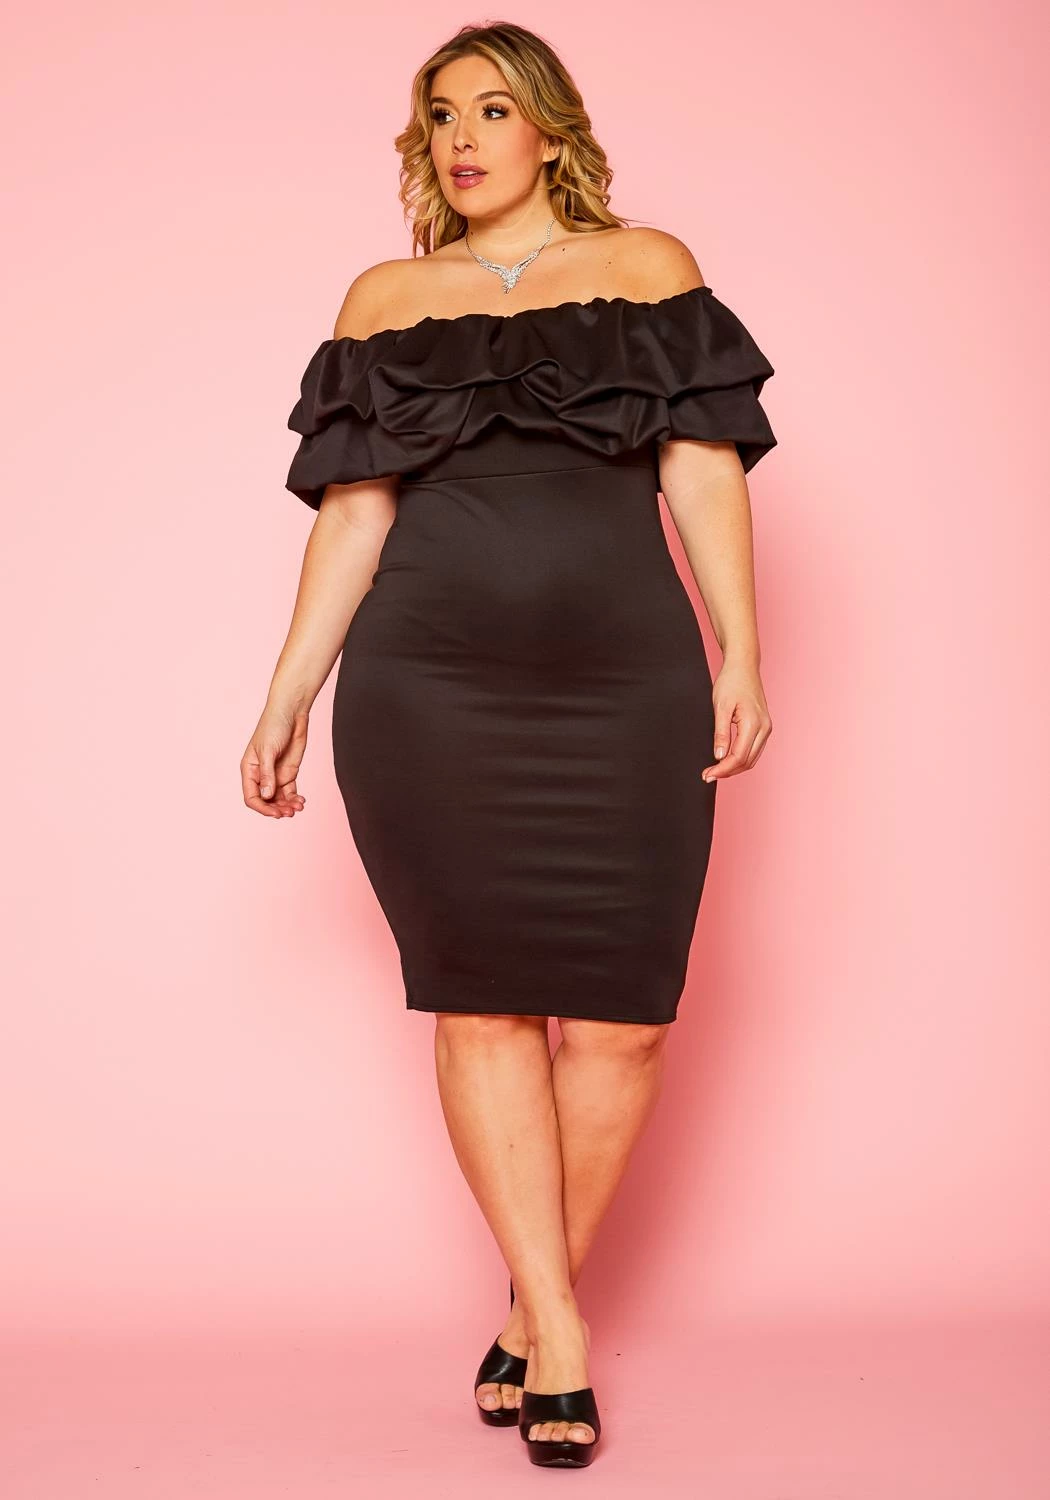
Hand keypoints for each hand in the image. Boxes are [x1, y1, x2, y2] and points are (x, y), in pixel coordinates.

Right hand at [241, 705, 308, 817]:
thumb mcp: (268, 750)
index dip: (261, 808)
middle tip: (289, 813)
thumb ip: (267, 774)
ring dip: (287, 806)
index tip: (274, 813)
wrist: (291, 712)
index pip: (251, 796)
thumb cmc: (273, 726)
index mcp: (249, 770)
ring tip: (298, 807)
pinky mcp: (289, 772)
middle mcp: (261, 775)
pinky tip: (301, 801)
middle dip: (276, 809)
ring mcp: (275, 775)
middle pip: (266, 801)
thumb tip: (267, 796)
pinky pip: (290, 792)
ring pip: (279, 799)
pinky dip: (294, 799)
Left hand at [701, 661, 771, 781]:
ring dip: (735, 767)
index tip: (707, 774)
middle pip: (747, 761)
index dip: (722, 769)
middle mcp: (764, 728)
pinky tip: (727, 760)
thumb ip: (721, 733)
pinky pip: (754, 750)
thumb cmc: (731, 682)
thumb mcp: (720, 707)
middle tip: (708, 775)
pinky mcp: (763, 726)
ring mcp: (766, 728)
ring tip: (715, 770)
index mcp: (754, 724)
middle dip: (727, 772)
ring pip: (752, 758)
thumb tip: (719, 756)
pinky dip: (741, 759)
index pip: (738, 757)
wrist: (743, 666)